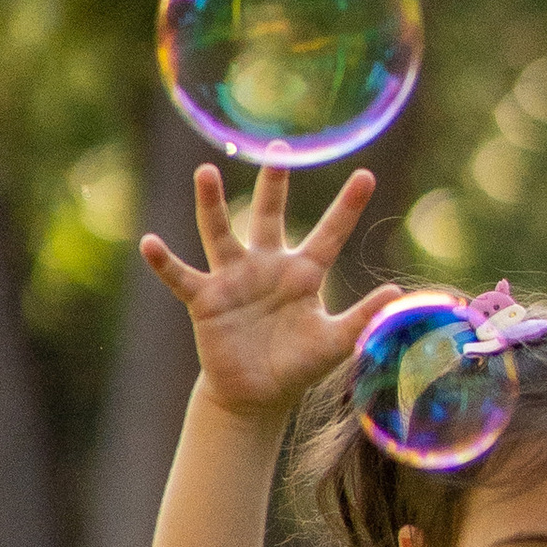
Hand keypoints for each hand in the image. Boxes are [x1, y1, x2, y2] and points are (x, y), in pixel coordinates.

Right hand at [140, 158, 388, 420]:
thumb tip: (397, 292)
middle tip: (278, 150)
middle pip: (269, 215)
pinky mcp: (206, 300)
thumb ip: (362, 317)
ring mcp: (233, 279)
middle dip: (275, 184)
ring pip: (220, 233)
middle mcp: (266, 265)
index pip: (330, 234)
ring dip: (212, 204)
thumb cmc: (296, 367)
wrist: (255, 396)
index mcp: (303, 273)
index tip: (367, 176)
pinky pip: (182, 277)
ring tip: (206, 172)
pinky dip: (164, 262)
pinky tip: (150, 244)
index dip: (347, 207)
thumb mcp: (334, 343)